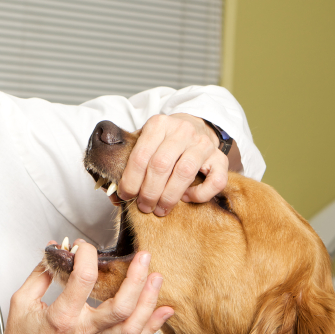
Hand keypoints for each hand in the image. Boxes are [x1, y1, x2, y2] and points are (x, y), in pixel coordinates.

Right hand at [0, 241, 172, 333]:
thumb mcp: (22, 301)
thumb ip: (41, 273)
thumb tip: (57, 250)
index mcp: (62, 317)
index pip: (82, 280)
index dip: (86, 256)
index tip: (83, 246)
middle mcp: (84, 331)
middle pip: (121, 307)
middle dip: (136, 279)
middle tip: (143, 256)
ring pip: (133, 325)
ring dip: (149, 301)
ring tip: (157, 277)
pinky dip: (153, 326)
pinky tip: (165, 310)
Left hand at [115, 113, 233, 215]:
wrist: (196, 126)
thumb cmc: (164, 142)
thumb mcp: (144, 142)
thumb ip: (129, 164)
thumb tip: (113, 195)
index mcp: (159, 124)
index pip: (141, 156)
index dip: (130, 180)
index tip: (126, 195)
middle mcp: (182, 130)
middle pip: (161, 165)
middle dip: (149, 192)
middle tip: (144, 207)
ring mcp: (203, 144)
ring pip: (185, 173)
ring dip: (169, 197)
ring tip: (160, 209)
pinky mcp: (220, 158)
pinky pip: (215, 181)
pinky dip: (200, 194)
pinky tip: (187, 198)